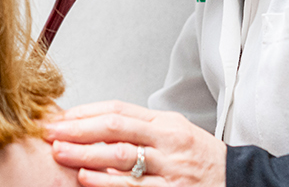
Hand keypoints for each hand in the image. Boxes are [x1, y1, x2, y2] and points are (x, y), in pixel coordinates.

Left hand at [43, 101, 224, 186]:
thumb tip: (94, 128)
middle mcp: (168, 141)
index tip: (60, 118)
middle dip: (78, 130)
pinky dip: (106, 183)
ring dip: (85, 155)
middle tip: (50, 133)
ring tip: (59, 153)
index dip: (86, 112)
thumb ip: (139, 129)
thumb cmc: (200, 159)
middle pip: (115, 129)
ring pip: (121, 157)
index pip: (118, 110)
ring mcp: (169, 169)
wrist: (237, 181)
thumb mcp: (173, 134)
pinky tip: (86, 179)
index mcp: (165, 122)